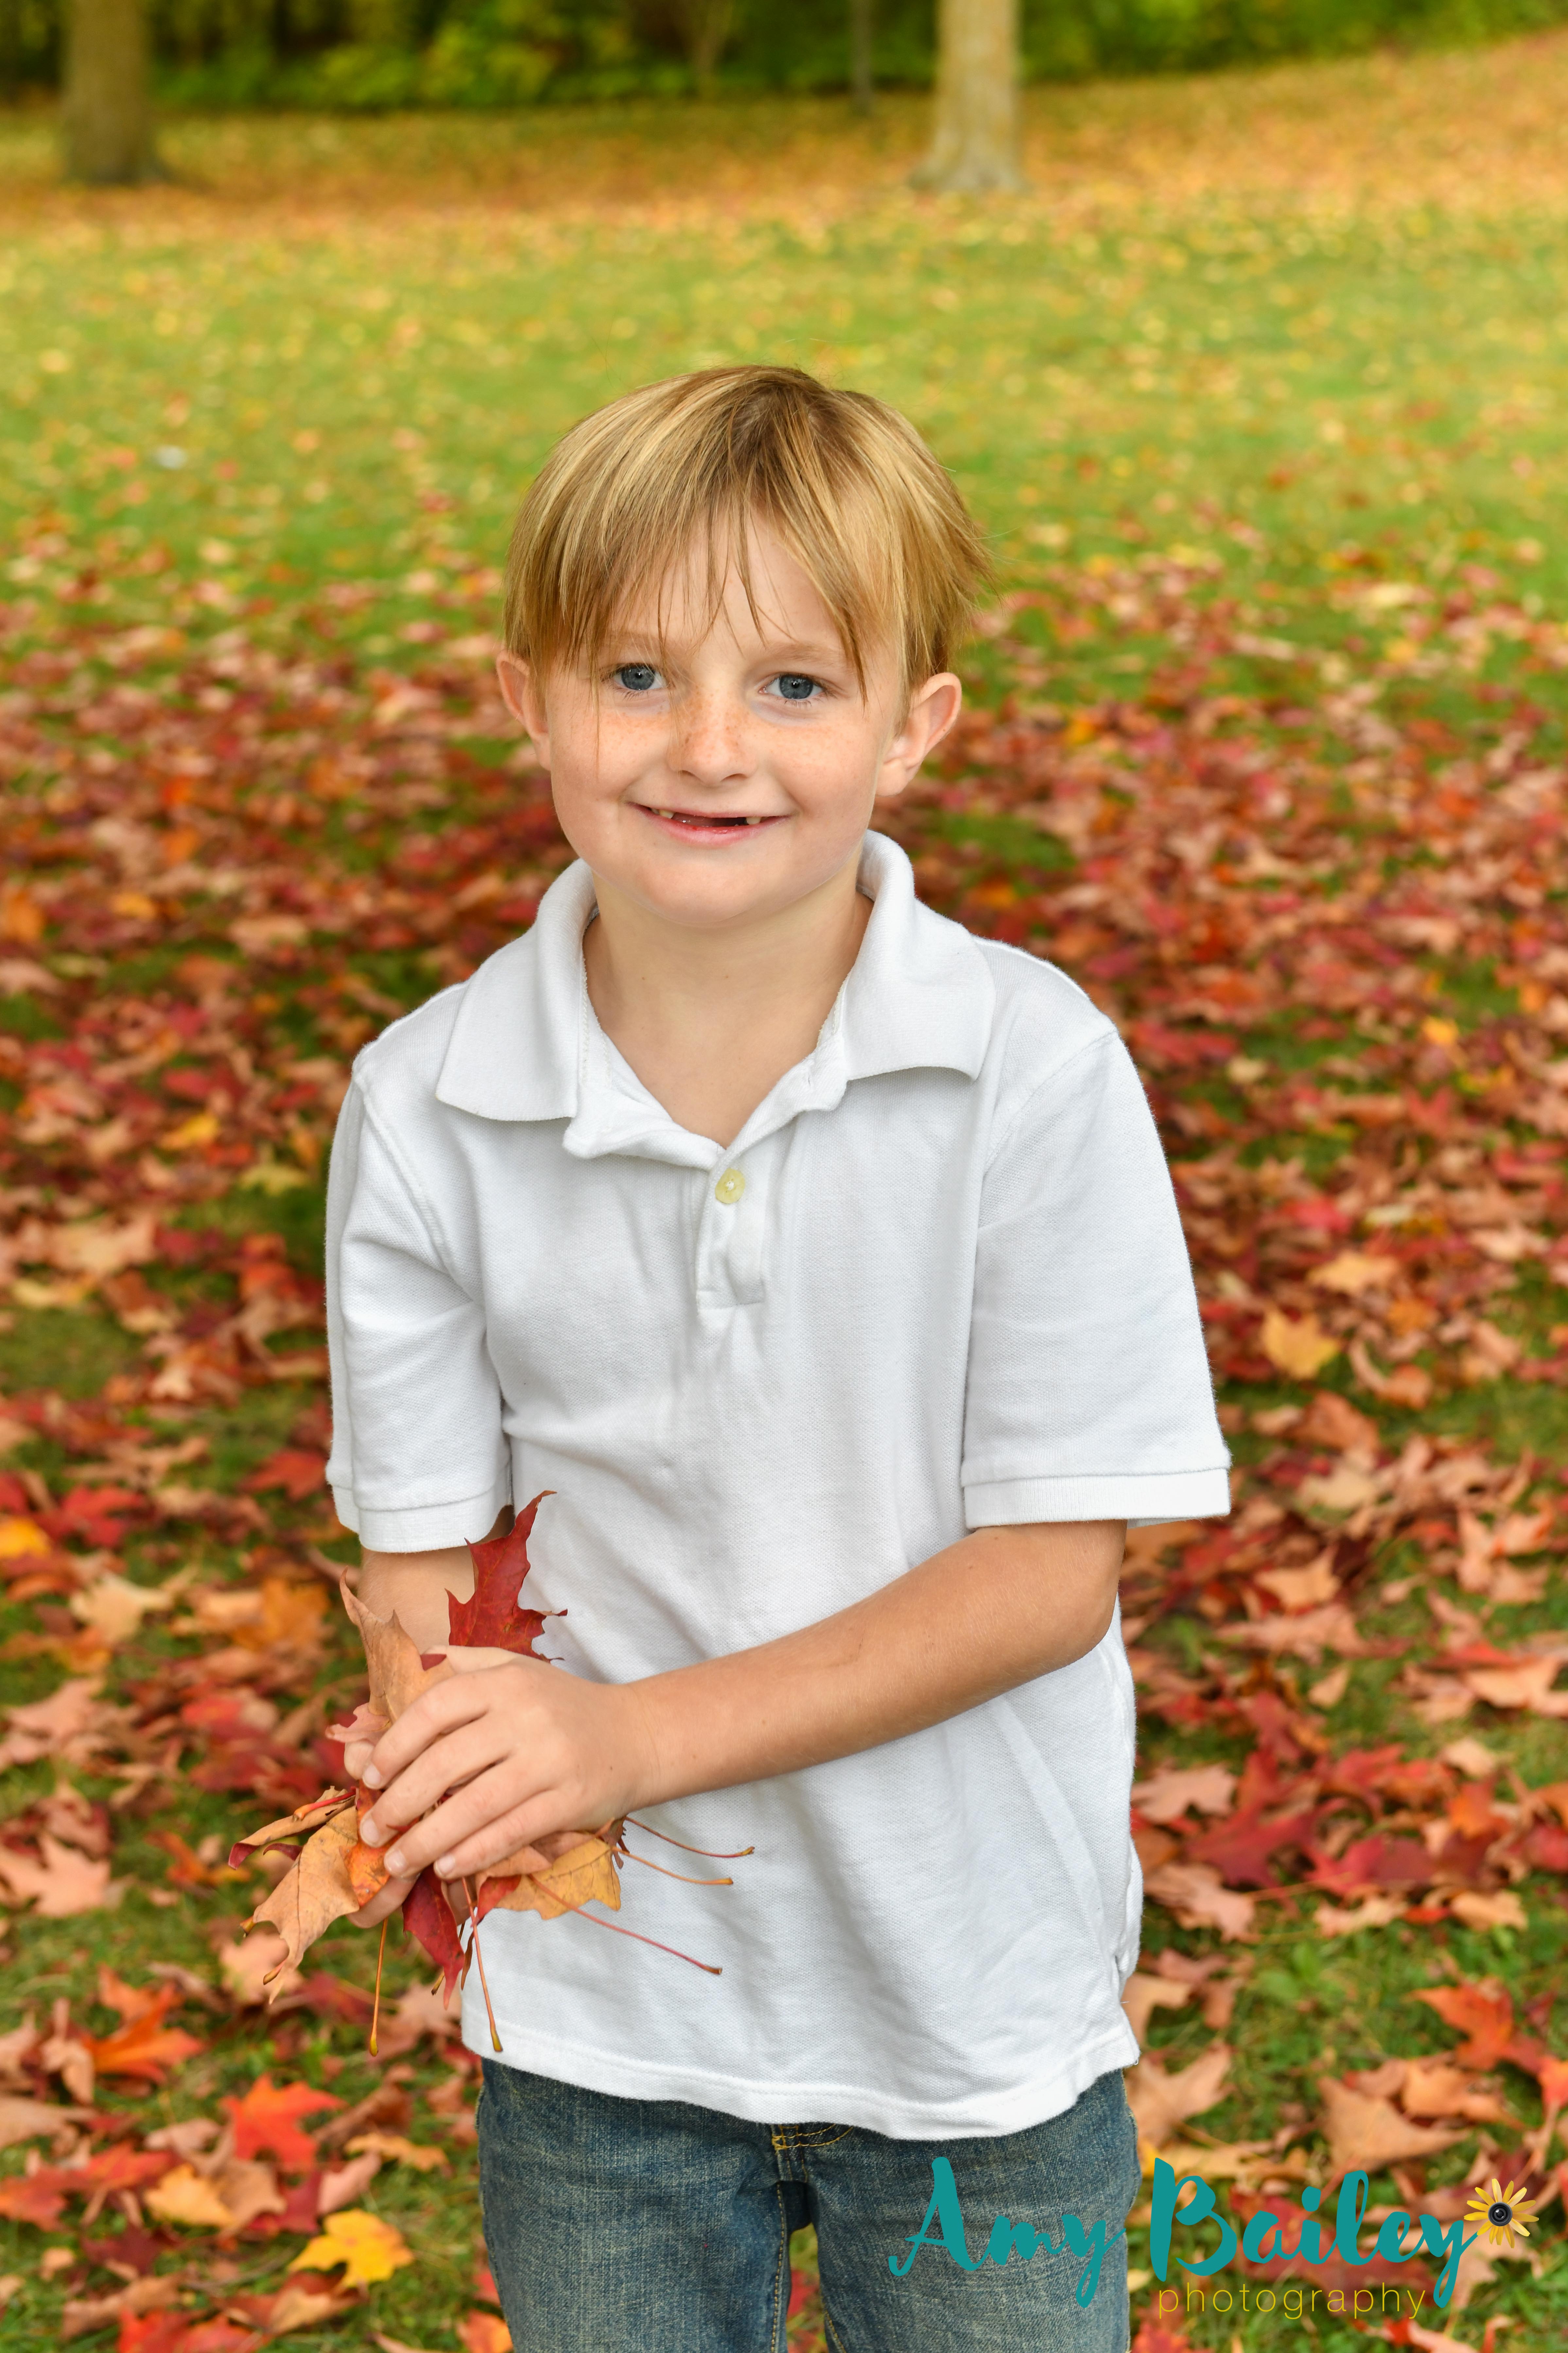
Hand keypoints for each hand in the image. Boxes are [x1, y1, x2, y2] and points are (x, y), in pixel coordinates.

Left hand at [355, 1647, 661, 1886]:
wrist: (637, 1734)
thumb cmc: (560, 1705)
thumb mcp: (515, 1670)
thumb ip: (460, 1667)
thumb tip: (399, 1677)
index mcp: (505, 1682)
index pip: (436, 1708)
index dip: (395, 1744)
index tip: (369, 1777)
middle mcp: (526, 1717)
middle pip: (446, 1763)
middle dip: (399, 1802)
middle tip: (371, 1831)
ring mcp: (550, 1760)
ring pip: (474, 1806)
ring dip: (426, 1840)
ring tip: (395, 1862)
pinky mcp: (569, 1801)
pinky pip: (511, 1831)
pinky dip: (473, 1853)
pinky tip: (444, 1868)